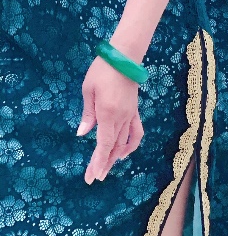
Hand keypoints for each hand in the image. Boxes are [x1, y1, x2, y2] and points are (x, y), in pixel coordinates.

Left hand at [78, 58, 142, 183]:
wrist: (124, 57)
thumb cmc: (101, 71)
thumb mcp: (88, 91)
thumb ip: (88, 115)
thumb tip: (83, 134)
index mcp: (108, 114)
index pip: (104, 145)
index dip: (98, 162)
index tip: (92, 177)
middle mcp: (121, 118)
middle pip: (113, 147)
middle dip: (103, 164)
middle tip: (94, 178)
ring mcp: (130, 115)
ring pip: (124, 142)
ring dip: (115, 157)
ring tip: (106, 168)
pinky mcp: (135, 111)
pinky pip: (137, 131)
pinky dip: (132, 144)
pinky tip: (124, 152)